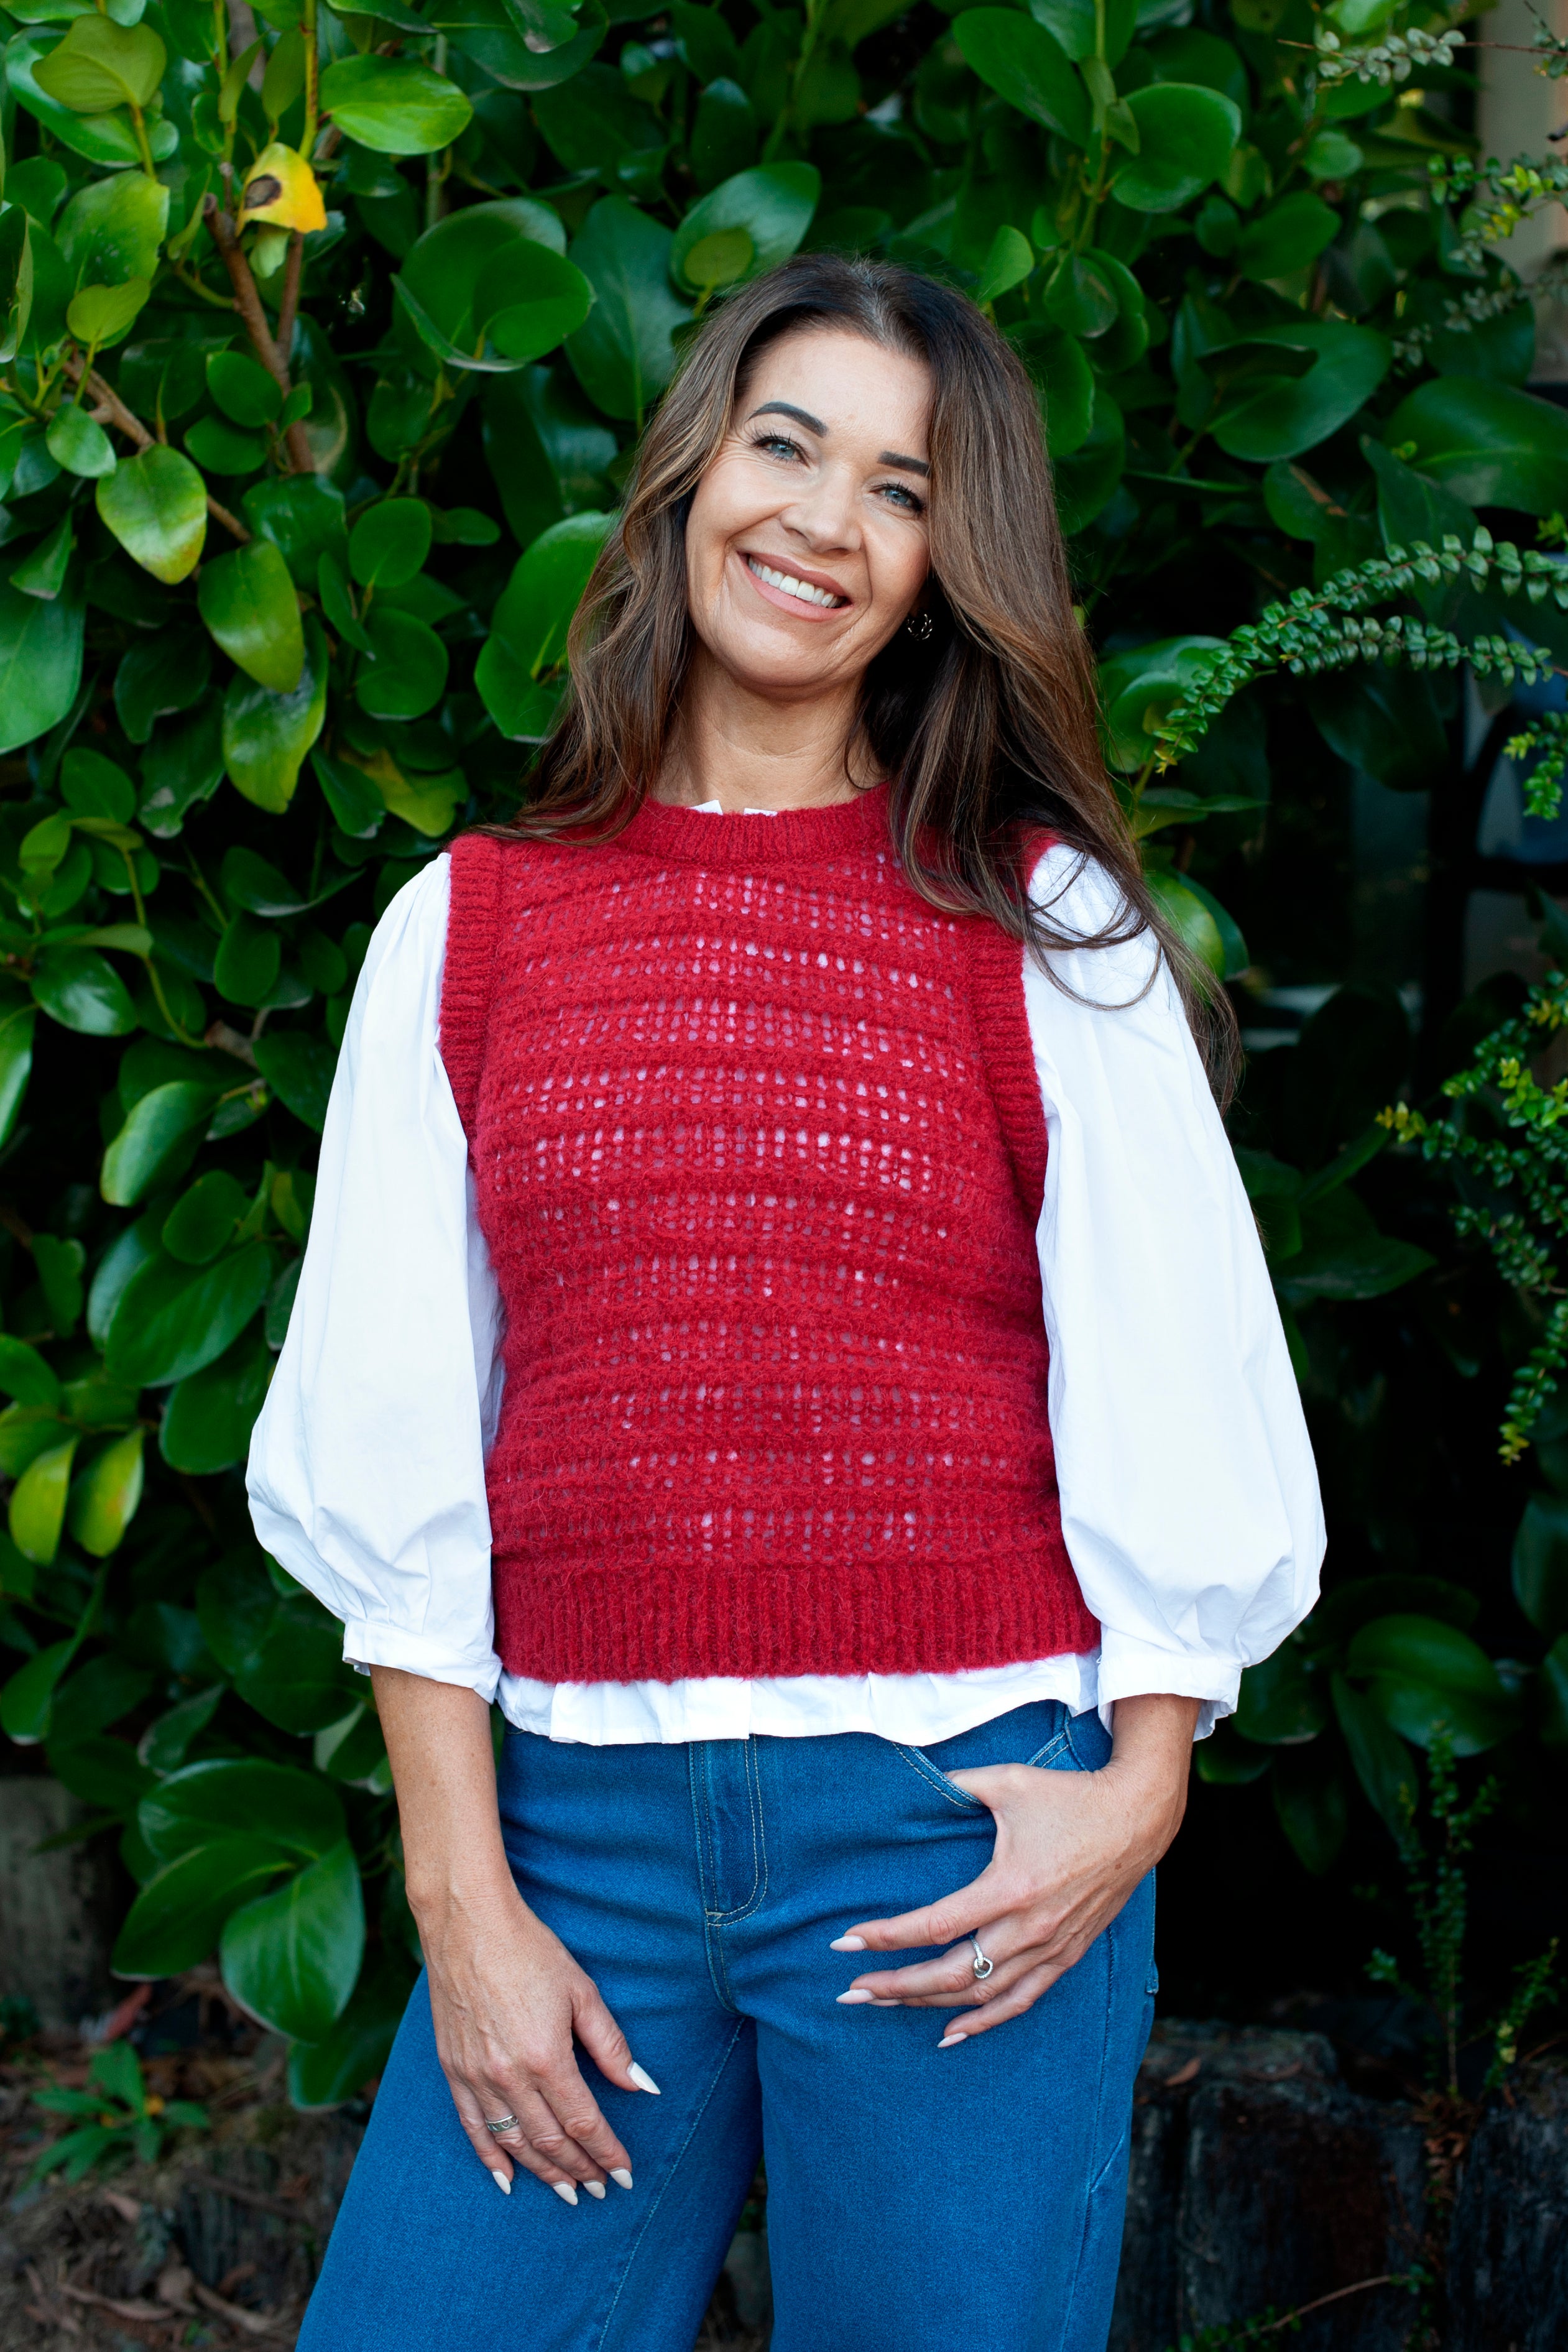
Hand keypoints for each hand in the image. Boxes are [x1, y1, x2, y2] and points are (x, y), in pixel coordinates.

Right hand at [418, 1874, 651, 2201]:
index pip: (584, 2122)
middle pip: (550, 2141)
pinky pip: (472, 2128)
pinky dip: (490, 2158)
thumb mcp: (581, 1991)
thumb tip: (642, 2086)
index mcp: (546, 2057)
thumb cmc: (530, 1952)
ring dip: (542, 2172)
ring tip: (567, 2192)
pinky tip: (507, 2180)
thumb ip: (610, 2045)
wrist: (468, 1925)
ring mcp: (476, 2077)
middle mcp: (508, 2077)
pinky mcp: (453, 2071)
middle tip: (600, 2189)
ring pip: (514, 2142)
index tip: (624, 2175)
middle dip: (579, 2169)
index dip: (606, 2152)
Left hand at [832, 1693, 1199, 2046]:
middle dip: (896, 1986)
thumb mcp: (1008, 1782)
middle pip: (952, 1975)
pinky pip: (1020, 2001)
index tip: (845, 1941)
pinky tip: (950, 2033)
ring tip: (884, 2005)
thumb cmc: (1069, 1796)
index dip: (886, 1937)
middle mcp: (1030, 1928)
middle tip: (851, 1991)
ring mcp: (1051, 1947)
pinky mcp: (1067, 1955)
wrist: (1137, 1818)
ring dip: (929, 2005)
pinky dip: (984, 2022)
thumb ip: (957, 1784)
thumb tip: (916, 1782)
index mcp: (1011, 1886)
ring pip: (982, 1996)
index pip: (935, 1925)